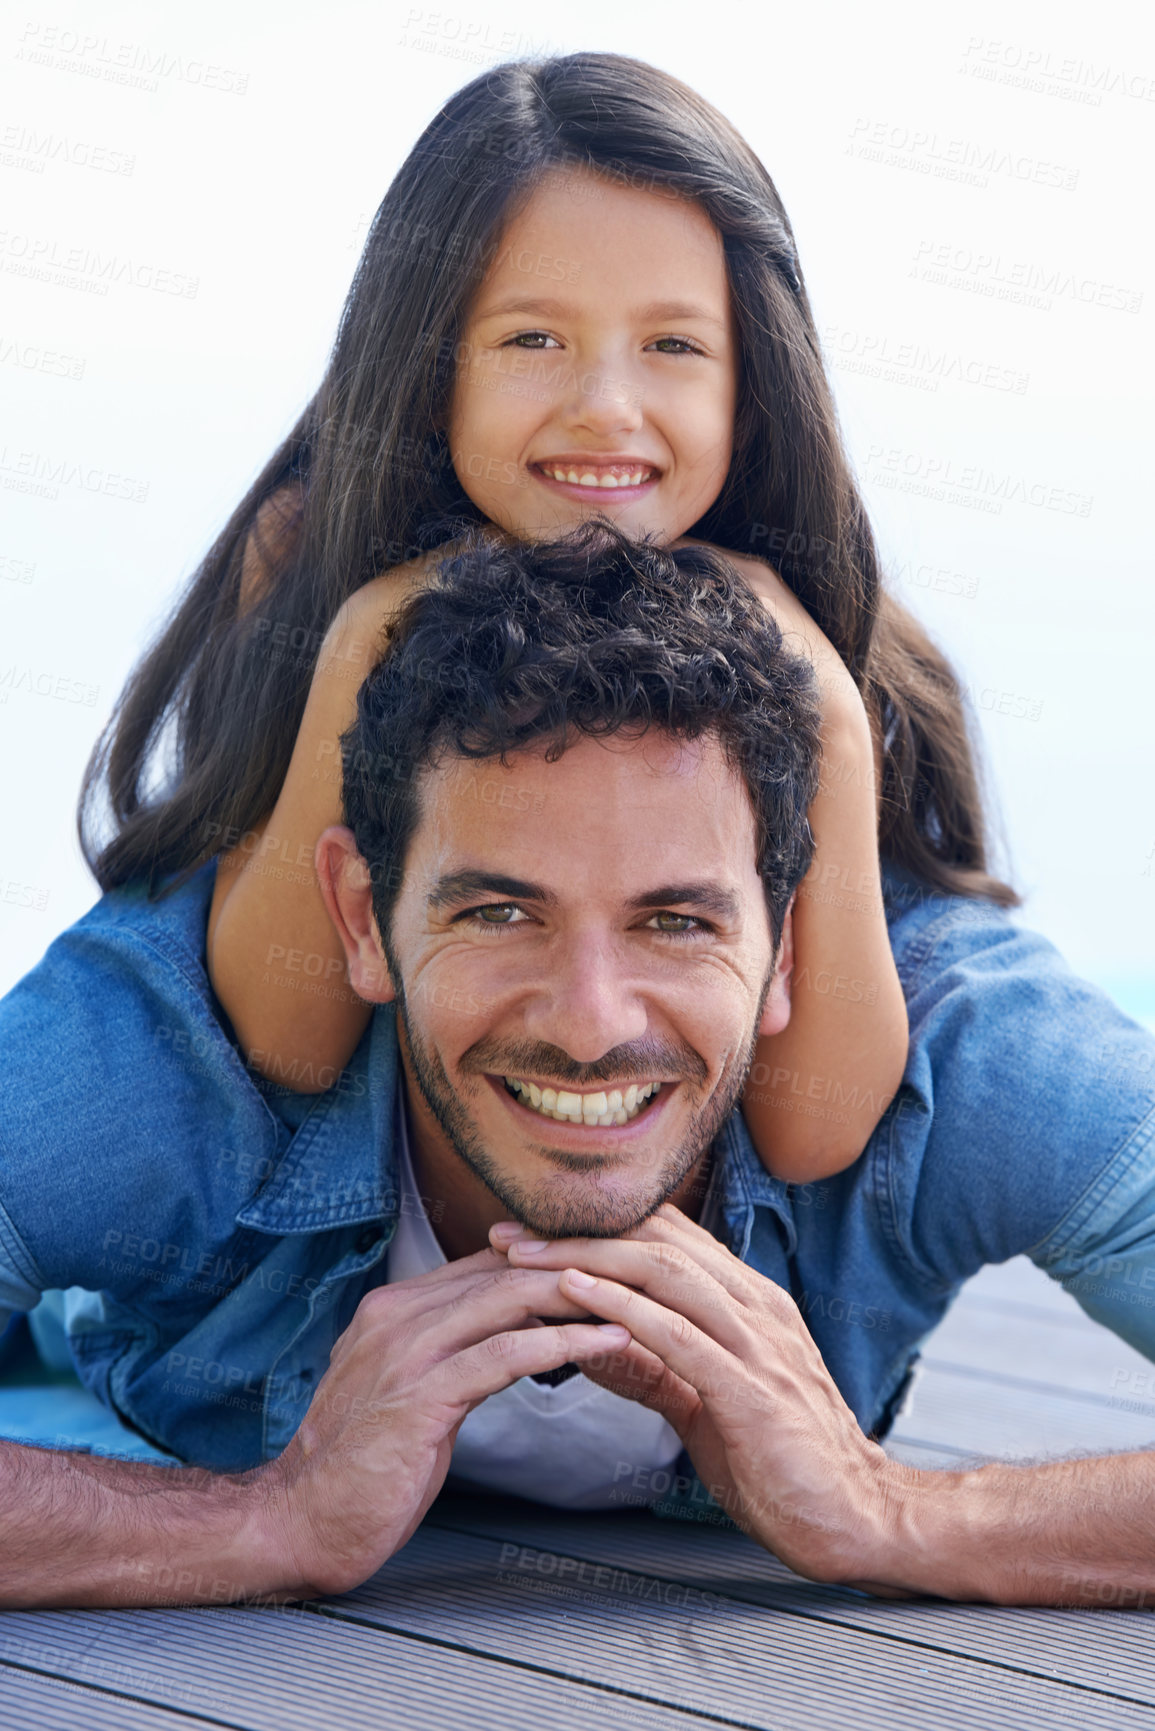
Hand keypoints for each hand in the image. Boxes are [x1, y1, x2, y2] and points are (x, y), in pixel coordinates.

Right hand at [262, 1248, 628, 1595]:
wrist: (299, 1521)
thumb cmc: (364, 1463)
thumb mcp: (411, 1387)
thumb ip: (452, 1347)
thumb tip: (515, 1326)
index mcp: (396, 1306)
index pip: (491, 1261)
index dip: (556, 1259)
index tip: (616, 1262)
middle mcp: (398, 1314)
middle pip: (507, 1269)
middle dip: (579, 1266)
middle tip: (644, 1270)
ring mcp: (405, 1352)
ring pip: (509, 1300)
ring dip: (583, 1297)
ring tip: (641, 1298)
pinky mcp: (419, 1396)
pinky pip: (504, 1355)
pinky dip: (563, 1343)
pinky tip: (608, 1342)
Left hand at [492, 1205, 913, 1589]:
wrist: (857, 1518)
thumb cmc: (782, 1461)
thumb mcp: (707, 1400)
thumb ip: (657, 1364)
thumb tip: (589, 1340)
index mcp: (747, 1303)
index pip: (664, 1239)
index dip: (594, 1227)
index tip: (527, 1230)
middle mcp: (754, 1308)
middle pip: (658, 1242)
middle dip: (577, 1231)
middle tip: (505, 1233)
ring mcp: (757, 1346)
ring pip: (665, 1274)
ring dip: (587, 1258)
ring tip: (524, 1257)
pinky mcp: (751, 1392)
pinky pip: (680, 1336)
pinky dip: (624, 1309)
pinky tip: (578, 1295)